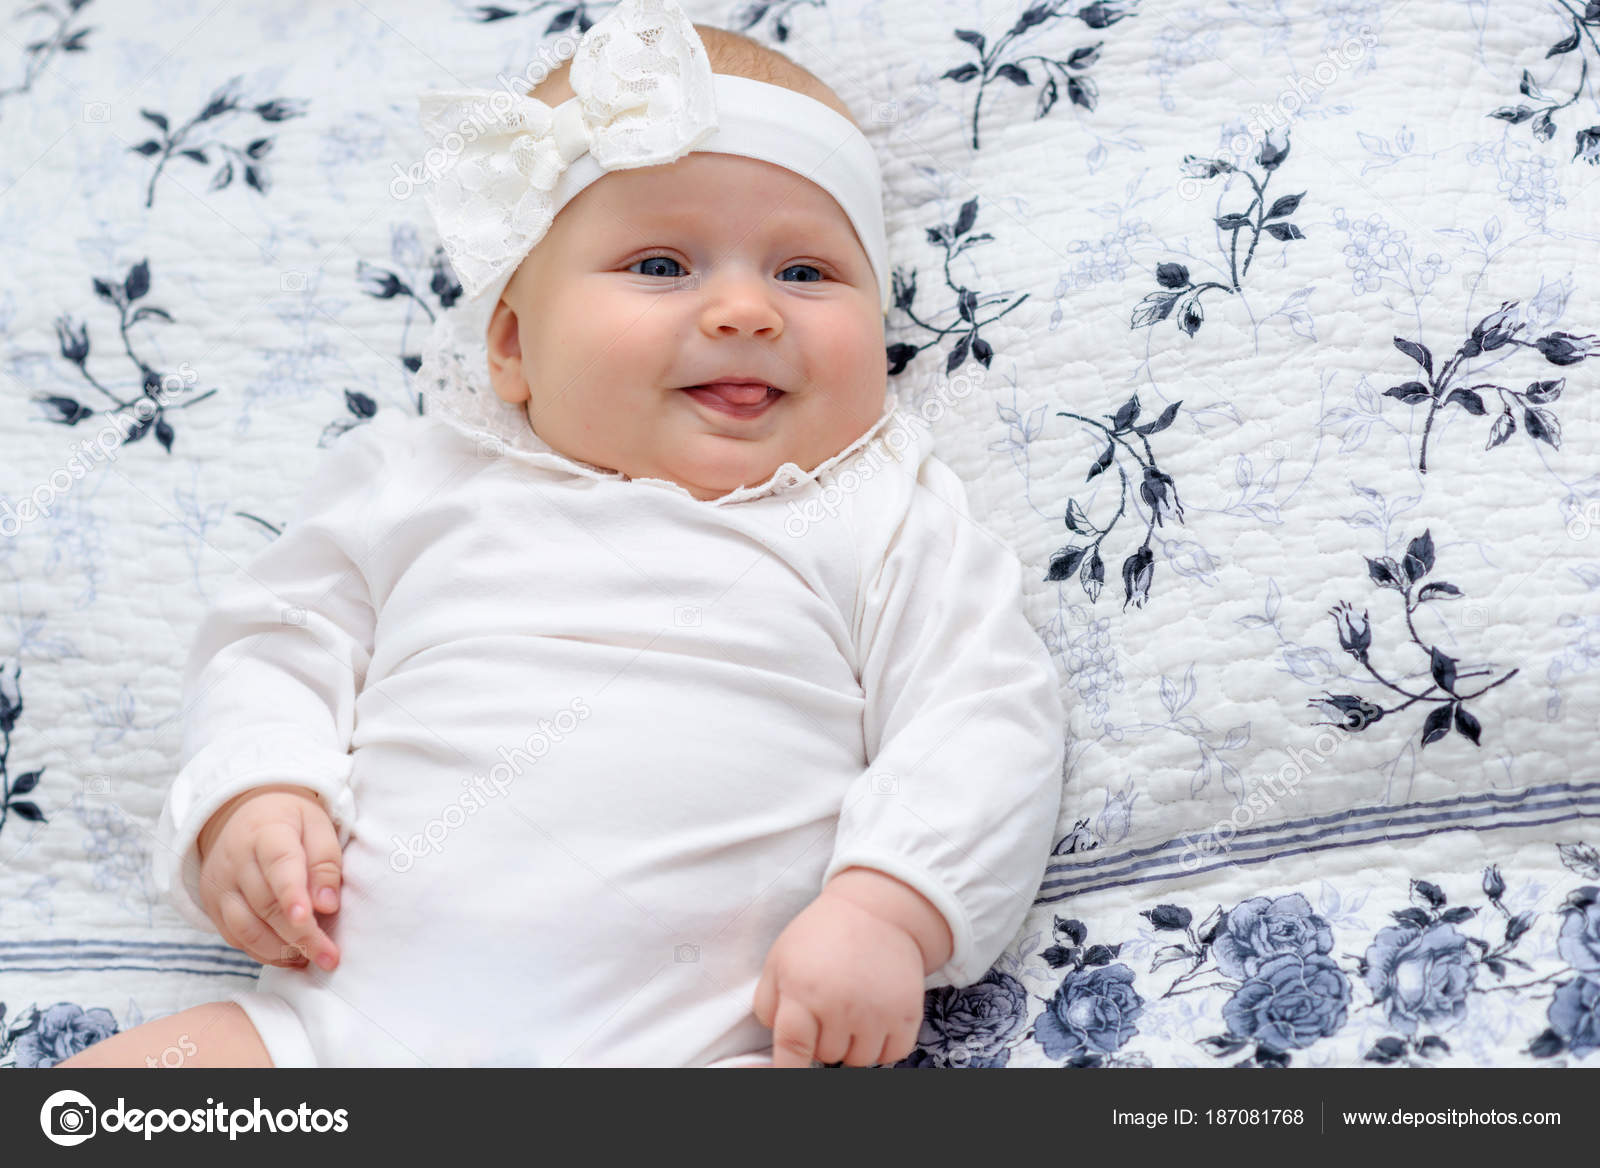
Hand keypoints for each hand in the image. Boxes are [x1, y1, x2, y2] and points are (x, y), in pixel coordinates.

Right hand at [194, 784, 343, 971]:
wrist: (243, 813)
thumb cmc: (291, 822)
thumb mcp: (317, 825)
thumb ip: (325, 862)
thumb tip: (327, 905)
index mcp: (267, 832)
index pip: (279, 865)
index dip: (292, 895)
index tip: (308, 919)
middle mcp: (236, 861)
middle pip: (266, 905)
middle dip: (300, 936)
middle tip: (330, 957)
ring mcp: (220, 886)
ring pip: (246, 928)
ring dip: (281, 951)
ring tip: (312, 959)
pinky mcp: (213, 907)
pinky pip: (236, 938)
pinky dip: (263, 953)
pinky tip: (290, 956)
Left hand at [751, 892, 925, 1067]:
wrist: (878, 910)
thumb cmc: (822, 934)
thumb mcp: (780, 958)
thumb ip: (767, 1002)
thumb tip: (774, 1040)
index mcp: (803, 991)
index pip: (792, 1049)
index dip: (788, 1072)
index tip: (790, 1078)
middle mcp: (841, 1006)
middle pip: (827, 1057)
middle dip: (824, 1039)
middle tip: (828, 1007)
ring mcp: (876, 1012)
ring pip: (860, 1061)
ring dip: (853, 1044)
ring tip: (852, 1010)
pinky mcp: (907, 1014)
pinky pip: (892, 1055)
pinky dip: (883, 1045)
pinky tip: (876, 1017)